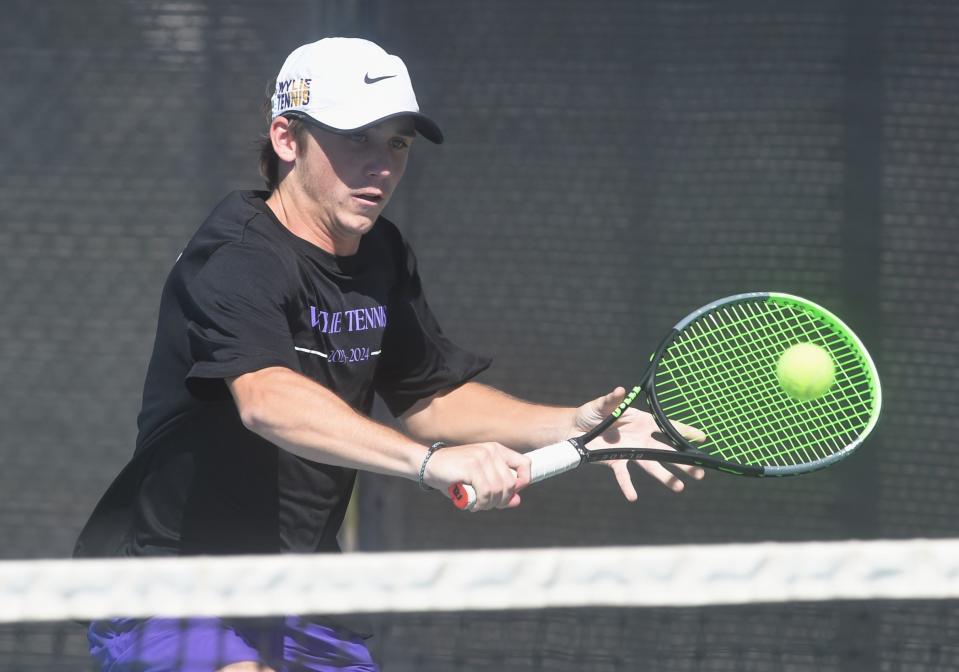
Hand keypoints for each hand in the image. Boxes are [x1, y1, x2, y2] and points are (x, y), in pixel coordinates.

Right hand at [422, 442, 530, 510]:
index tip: (512, 494)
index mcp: (497, 450)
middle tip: (487, 505)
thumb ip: (498, 489)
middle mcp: (492, 451)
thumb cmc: (454, 475)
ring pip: (498, 490)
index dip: (523, 482)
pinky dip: (481, 504)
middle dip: (501, 501)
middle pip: (511, 484)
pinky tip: (473, 504)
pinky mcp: (472, 466)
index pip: (525, 463)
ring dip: (489, 504)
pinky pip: (486, 492)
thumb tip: (517, 501)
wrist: (428, 465)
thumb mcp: (479, 481)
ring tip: (478, 505)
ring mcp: (482, 457)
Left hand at [570, 387, 705, 500]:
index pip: (667, 427)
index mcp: (642, 421)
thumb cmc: (592, 412)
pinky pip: (623, 475)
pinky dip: (627, 485)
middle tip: (699, 472)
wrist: (575, 428)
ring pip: (651, 465)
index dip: (684, 432)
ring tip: (679, 487)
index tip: (702, 438)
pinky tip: (633, 497)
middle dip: (683, 462)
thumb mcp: (602, 405)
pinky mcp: (616, 461)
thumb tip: (621, 390)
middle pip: (666, 451)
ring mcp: (630, 451)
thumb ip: (612, 400)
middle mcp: (640, 438)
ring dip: (664, 476)